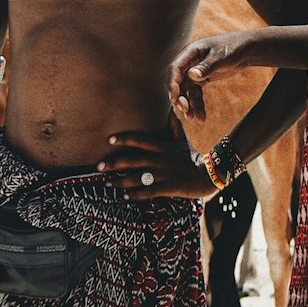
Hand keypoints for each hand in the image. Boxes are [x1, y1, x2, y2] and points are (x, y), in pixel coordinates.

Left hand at [97, 131, 213, 200]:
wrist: (208, 175)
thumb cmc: (192, 157)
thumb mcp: (183, 140)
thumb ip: (174, 127)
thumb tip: (171, 109)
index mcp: (162, 147)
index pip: (140, 140)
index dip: (125, 139)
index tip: (109, 140)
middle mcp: (160, 160)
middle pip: (133, 160)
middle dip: (114, 163)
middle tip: (98, 167)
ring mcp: (163, 174)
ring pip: (137, 178)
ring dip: (120, 181)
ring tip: (107, 184)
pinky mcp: (167, 188)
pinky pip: (147, 192)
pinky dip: (134, 195)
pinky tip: (124, 197)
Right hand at [168, 30, 259, 120]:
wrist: (246, 50)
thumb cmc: (233, 47)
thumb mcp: (221, 57)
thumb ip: (207, 66)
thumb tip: (191, 75)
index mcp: (190, 52)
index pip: (174, 69)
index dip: (172, 83)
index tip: (174, 98)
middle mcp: (189, 62)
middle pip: (177, 82)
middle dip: (179, 97)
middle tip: (185, 110)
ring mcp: (194, 72)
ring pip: (186, 91)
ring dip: (189, 105)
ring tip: (193, 119)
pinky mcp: (202, 79)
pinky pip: (196, 94)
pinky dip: (197, 105)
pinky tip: (201, 118)